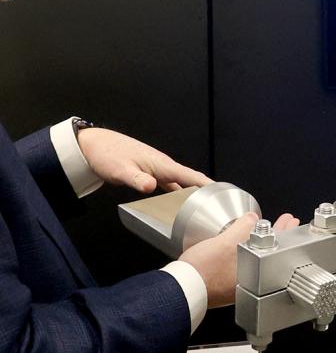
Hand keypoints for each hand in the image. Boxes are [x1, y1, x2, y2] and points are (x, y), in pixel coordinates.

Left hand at [78, 127, 210, 194]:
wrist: (95, 145)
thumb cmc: (107, 154)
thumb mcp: (121, 169)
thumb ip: (137, 179)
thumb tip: (151, 186)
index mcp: (162, 164)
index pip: (191, 175)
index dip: (208, 185)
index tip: (223, 194)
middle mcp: (164, 165)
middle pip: (192, 179)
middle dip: (207, 190)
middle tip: (219, 206)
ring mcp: (159, 168)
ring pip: (183, 182)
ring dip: (194, 192)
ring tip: (204, 207)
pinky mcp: (152, 172)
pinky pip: (172, 183)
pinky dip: (179, 192)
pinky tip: (179, 202)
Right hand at [178, 211, 298, 308]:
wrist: (179, 289)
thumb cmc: (201, 272)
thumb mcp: (225, 242)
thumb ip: (242, 228)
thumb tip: (251, 218)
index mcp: (255, 272)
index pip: (276, 247)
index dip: (283, 230)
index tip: (289, 221)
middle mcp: (250, 281)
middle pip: (269, 251)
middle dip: (278, 234)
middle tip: (287, 222)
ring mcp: (237, 284)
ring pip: (257, 256)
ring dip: (262, 240)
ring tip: (267, 227)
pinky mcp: (225, 284)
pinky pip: (243, 263)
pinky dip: (248, 250)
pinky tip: (244, 243)